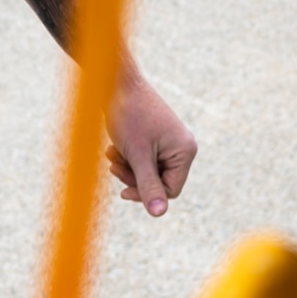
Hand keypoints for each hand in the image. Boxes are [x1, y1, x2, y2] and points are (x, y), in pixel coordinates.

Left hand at [105, 69, 196, 216]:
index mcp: (185, 151)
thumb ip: (148, 185)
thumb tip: (159, 214)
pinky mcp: (156, 137)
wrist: (117, 83)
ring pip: (148, 171)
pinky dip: (128, 156)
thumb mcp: (137, 155)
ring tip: (111, 153)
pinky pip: (143, 159)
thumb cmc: (129, 115)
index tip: (123, 189)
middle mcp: (182, 147)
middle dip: (133, 176)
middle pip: (159, 182)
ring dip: (127, 166)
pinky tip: (114, 148)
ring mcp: (169, 142)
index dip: (146, 194)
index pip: (170, 190)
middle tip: (114, 165)